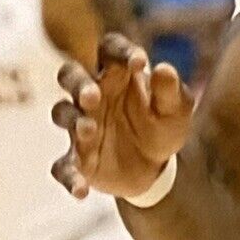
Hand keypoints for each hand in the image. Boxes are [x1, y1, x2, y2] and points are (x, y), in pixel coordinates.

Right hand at [52, 32, 191, 200]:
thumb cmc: (164, 124)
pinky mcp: (78, 159)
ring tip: (90, 131)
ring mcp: (81, 126)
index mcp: (118, 74)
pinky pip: (63, 165)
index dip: (120, 51)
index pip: (109, 49)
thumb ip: (170, 89)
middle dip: (78, 83)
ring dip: (73, 121)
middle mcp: (94, 95)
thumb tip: (162, 68)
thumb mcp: (176, 108)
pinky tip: (81, 190)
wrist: (157, 167)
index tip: (139, 62)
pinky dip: (69, 176)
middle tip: (92, 95)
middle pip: (70, 75)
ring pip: (63, 113)